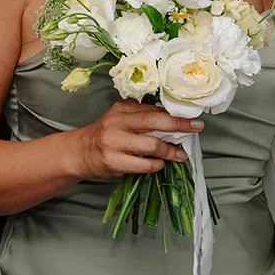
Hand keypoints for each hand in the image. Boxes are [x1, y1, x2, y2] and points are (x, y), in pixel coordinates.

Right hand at [67, 100, 201, 180]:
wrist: (79, 152)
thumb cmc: (106, 135)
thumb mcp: (120, 120)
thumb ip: (142, 118)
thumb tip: (174, 122)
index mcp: (121, 109)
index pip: (153, 109)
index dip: (175, 115)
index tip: (193, 119)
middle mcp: (117, 122)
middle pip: (154, 121)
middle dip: (179, 125)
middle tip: (195, 128)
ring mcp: (114, 141)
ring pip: (152, 144)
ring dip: (170, 151)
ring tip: (178, 155)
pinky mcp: (113, 160)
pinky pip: (144, 164)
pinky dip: (156, 164)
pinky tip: (158, 164)